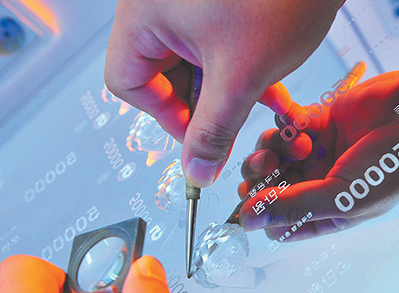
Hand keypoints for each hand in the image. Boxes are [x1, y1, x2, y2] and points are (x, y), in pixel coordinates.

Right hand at [105, 0, 345, 187]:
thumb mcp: (241, 77)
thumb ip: (214, 131)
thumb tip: (197, 169)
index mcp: (145, 12)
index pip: (127, 81)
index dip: (165, 118)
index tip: (200, 138)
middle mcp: (159, 4)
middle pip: (160, 75)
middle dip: (203, 105)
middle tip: (231, 123)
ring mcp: (189, 3)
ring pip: (193, 65)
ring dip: (227, 92)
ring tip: (261, 101)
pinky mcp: (218, 4)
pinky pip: (215, 48)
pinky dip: (239, 71)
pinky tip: (270, 87)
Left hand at [236, 66, 398, 239]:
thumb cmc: (395, 164)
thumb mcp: (342, 196)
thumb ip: (292, 208)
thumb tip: (248, 222)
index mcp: (329, 214)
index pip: (280, 224)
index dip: (263, 214)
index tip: (257, 199)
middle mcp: (321, 187)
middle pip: (269, 190)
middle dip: (260, 178)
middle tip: (266, 165)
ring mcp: (318, 154)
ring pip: (272, 156)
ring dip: (272, 149)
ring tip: (293, 143)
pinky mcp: (318, 123)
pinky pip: (285, 127)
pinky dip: (285, 125)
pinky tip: (300, 126)